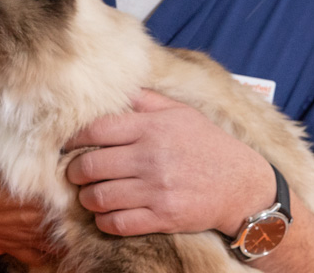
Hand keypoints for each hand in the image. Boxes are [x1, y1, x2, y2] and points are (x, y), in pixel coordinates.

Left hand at [65, 89, 275, 236]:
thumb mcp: (182, 114)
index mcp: (152, 128)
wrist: (243, 186)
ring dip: (88, 198)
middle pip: (89, 166)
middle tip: (76, 172)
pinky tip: (107, 214)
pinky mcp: (162, 217)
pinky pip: (117, 223)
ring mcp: (156, 190)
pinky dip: (104, 221)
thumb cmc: (210, 146)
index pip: (96, 130)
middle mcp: (151, 158)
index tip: (69, 144)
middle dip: (75, 171)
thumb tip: (117, 90)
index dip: (75, 138)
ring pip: (98, 197)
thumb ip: (147, 101)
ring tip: (91, 194)